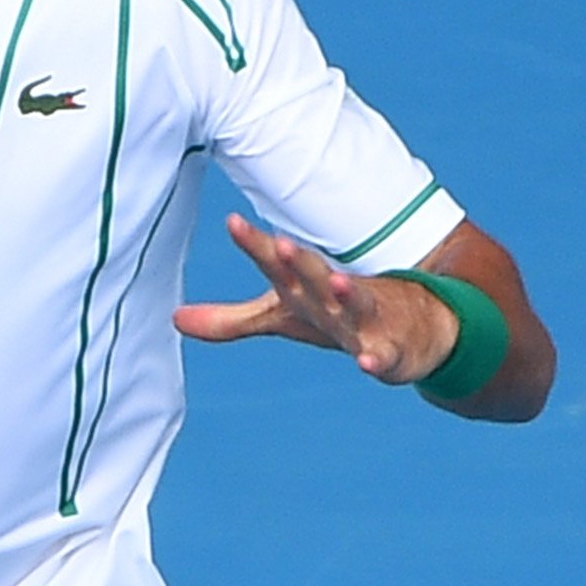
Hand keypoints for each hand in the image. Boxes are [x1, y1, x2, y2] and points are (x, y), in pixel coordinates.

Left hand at [173, 215, 456, 384]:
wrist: (411, 328)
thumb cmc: (335, 317)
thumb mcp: (281, 317)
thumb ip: (229, 320)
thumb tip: (174, 318)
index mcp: (304, 289)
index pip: (276, 264)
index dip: (255, 245)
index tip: (232, 222)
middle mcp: (333, 297)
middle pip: (315, 276)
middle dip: (298, 261)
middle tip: (281, 242)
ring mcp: (365, 319)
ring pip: (356, 304)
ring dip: (347, 293)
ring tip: (336, 281)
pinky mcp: (390, 349)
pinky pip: (383, 355)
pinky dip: (376, 359)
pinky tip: (366, 362)